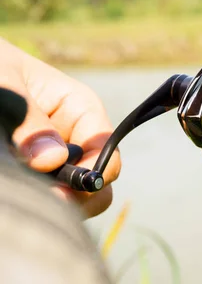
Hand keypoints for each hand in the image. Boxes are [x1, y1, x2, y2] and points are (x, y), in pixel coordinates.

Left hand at [0, 39, 120, 217]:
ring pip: (77, 196)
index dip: (94, 172)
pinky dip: (39, 203)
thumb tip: (53, 160)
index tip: (63, 190)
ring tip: (24, 197)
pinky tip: (20, 196)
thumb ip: (30, 119)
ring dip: (57, 203)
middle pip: (99, 180)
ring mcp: (57, 160)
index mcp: (81, 108)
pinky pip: (50, 198)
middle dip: (78, 196)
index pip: (106, 147)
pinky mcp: (38, 176)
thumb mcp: (6, 83)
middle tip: (43, 202)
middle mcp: (76, 137)